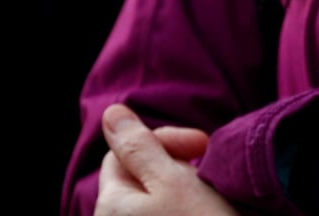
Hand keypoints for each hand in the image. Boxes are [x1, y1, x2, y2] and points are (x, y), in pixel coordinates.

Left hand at [95, 103, 238, 214]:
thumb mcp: (174, 180)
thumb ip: (140, 145)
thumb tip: (110, 112)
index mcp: (111, 204)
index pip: (124, 150)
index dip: (164, 138)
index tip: (204, 145)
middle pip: (137, 175)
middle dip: (173, 163)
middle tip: (207, 168)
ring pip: (152, 198)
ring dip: (181, 186)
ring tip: (209, 193)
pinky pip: (161, 215)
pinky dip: (182, 208)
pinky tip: (204, 212)